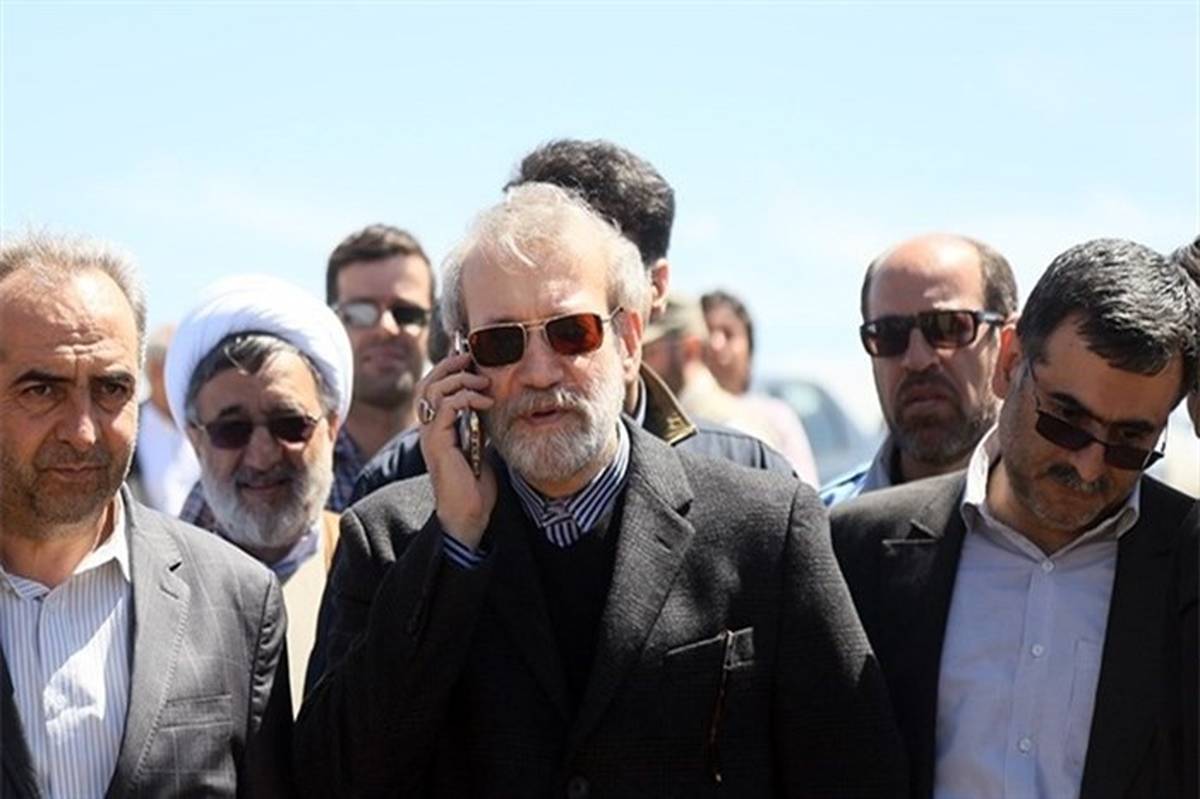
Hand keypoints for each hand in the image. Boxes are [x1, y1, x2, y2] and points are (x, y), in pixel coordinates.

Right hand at [416, 352, 495, 549]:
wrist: (469, 515)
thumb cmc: (476, 485)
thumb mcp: (481, 445)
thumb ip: (480, 423)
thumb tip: (494, 401)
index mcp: (438, 427)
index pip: (434, 387)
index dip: (448, 368)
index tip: (471, 358)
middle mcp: (430, 429)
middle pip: (428, 383)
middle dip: (449, 364)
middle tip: (471, 357)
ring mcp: (431, 435)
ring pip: (434, 390)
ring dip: (460, 380)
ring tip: (483, 383)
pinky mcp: (438, 443)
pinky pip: (446, 408)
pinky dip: (466, 398)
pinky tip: (485, 403)